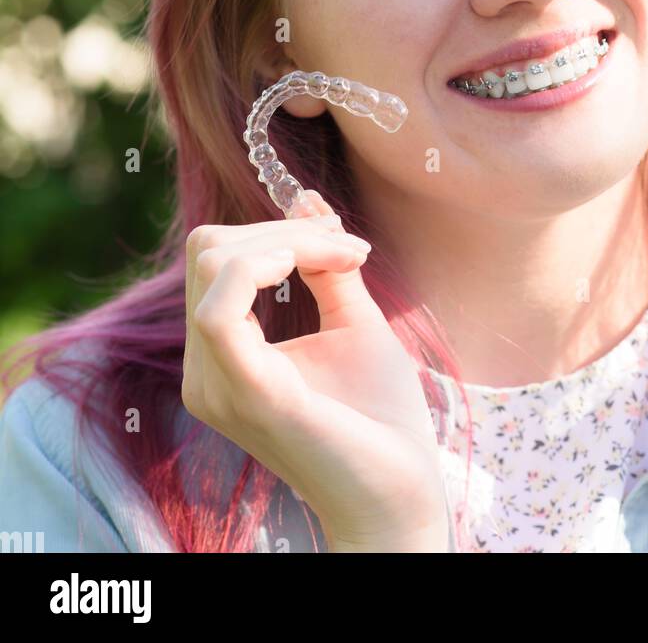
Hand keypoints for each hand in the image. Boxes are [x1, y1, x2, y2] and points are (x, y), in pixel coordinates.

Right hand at [182, 191, 450, 550]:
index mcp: (223, 355)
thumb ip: (325, 263)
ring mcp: (216, 384)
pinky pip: (220, 306)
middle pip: (209, 249)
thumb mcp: (352, 320)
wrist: (400, 493)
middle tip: (348, 248)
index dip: (278, 229)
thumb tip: (306, 196)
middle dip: (281, 229)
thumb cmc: (378, 416)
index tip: (345, 241)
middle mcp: (204, 371)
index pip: (216, 258)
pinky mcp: (244, 392)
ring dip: (287, 240)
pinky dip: (266, 265)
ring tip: (342, 258)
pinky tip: (310, 265)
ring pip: (214, 263)